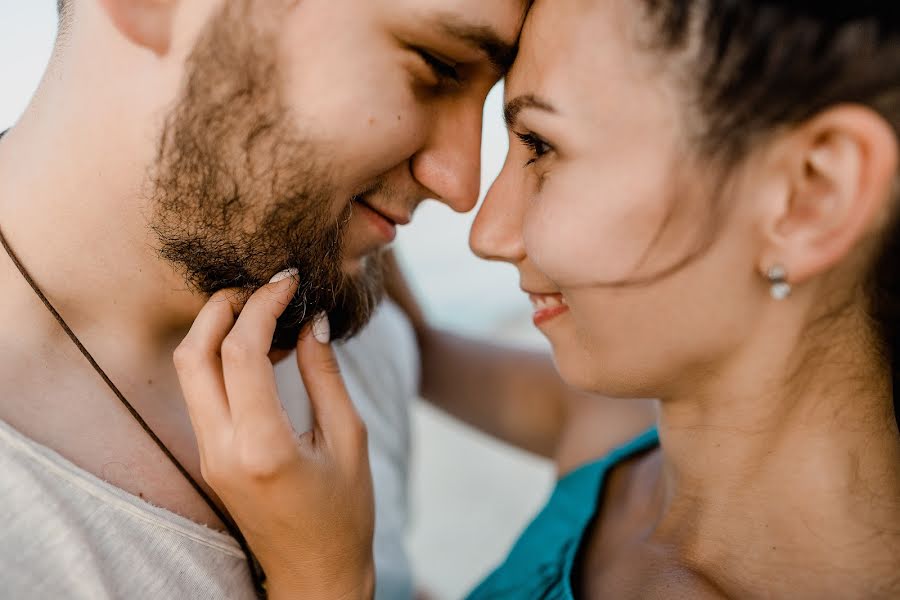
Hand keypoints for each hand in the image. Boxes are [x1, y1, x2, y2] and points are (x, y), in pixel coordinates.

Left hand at [173, 270, 374, 599]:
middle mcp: (222, 450)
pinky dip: (223, 359)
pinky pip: (202, 392)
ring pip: (188, 371)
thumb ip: (324, 375)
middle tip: (262, 287)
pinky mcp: (208, 457)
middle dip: (222, 307)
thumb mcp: (348, 439)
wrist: (314, 574)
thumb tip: (313, 322)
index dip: (263, 306)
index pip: (241, 353)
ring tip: (266, 313)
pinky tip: (264, 351)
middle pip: (193, 354)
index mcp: (261, 447)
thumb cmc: (344, 514)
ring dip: (217, 330)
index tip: (289, 282)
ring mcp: (208, 456)